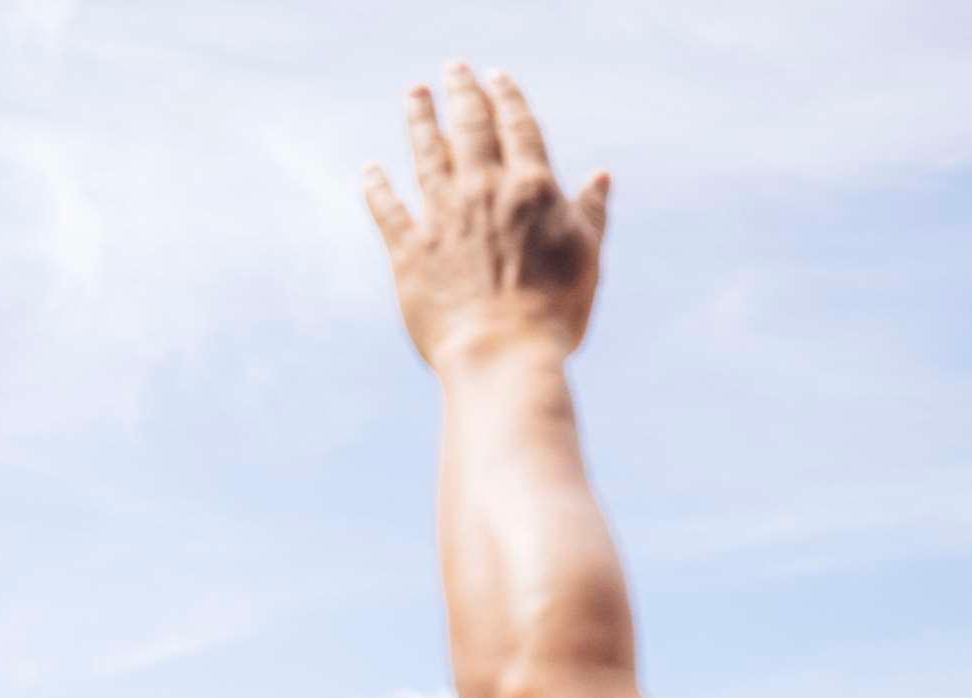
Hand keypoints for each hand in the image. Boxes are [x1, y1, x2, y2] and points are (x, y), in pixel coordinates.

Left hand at [361, 65, 609, 376]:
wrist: (502, 354)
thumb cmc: (554, 312)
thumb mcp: (587, 257)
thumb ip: (590, 212)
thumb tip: (601, 178)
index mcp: (532, 187)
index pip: (518, 126)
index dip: (506, 96)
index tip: (496, 76)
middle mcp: (483, 191)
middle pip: (470, 127)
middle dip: (462, 92)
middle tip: (454, 69)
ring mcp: (442, 218)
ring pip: (426, 155)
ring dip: (419, 120)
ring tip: (414, 94)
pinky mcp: (408, 251)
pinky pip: (387, 209)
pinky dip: (377, 187)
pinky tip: (370, 170)